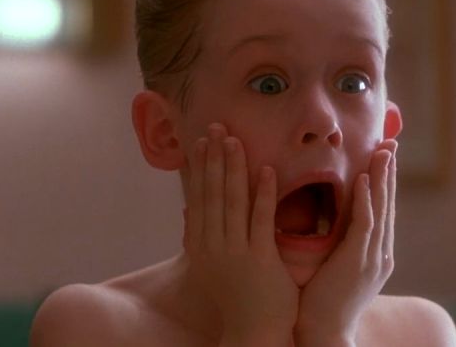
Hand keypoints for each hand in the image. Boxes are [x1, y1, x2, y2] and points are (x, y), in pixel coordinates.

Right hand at [183, 123, 297, 346]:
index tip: (201, 141)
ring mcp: (235, 252)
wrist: (253, 332)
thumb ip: (200, 238)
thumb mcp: (210, 266)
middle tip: (216, 127)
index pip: (198, 198)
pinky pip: (261, 220)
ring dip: (234, 168)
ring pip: (233, 202)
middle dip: (214, 158)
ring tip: (235, 140)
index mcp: (200, 245)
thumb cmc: (236, 298)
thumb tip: (188, 212)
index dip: (200, 168)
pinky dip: (263, 194)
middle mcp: (212, 246)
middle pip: (212, 193)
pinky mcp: (259, 259)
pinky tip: (267, 170)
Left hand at [293, 140, 398, 346]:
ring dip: (382, 178)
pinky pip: (364, 225)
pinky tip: (364, 180)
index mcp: (374, 254)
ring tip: (383, 151)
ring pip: (380, 210)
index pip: (381, 210)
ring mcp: (372, 258)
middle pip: (387, 204)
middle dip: (389, 172)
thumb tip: (333, 223)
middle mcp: (380, 253)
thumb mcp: (337, 268)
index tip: (383, 155)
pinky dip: (366, 201)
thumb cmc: (321, 303)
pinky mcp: (358, 262)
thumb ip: (340, 245)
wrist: (324, 334)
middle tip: (391, 142)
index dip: (384, 182)